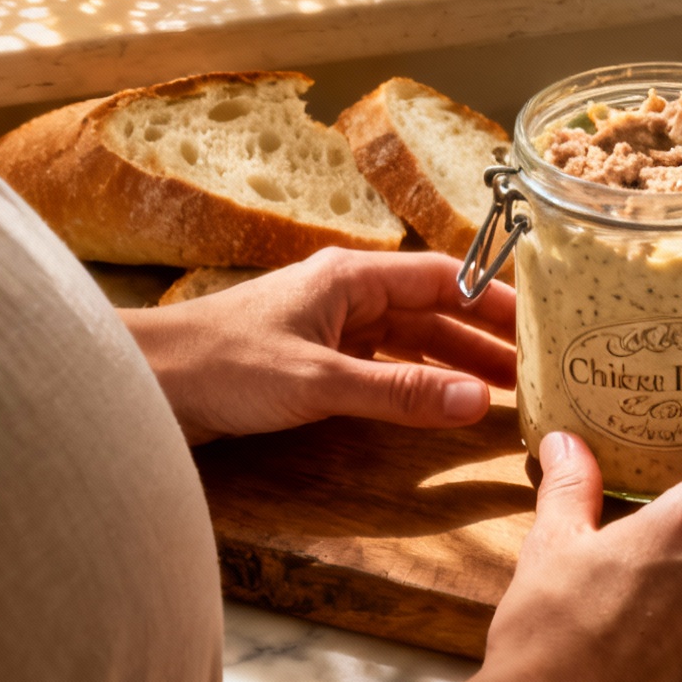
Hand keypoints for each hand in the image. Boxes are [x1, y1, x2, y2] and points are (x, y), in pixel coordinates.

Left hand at [121, 249, 515, 443]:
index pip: (443, 278)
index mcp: (350, 277)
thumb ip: (399, 394)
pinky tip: (437, 405)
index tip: (539, 327)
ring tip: (500, 395)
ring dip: (451, 365)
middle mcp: (343, 295)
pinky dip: (413, 384)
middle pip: (431, 311)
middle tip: (533, 373)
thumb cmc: (219, 366)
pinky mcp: (307, 362)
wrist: (142, 386)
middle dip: (482, 340)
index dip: (494, 301)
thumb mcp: (318, 383)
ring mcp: (325, 329)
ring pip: (407, 342)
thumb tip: (476, 403)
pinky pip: (378, 367)